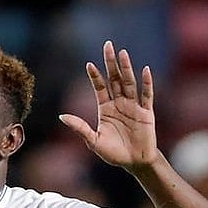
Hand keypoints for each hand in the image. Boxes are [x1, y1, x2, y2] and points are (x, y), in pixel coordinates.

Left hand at [59, 41, 159, 171]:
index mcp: (105, 109)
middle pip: (114, 79)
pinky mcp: (146, 112)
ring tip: (123, 53)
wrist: (134, 162)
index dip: (95, 76)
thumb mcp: (93, 141)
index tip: (89, 64)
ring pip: (129, 83)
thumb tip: (61, 117)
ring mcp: (133, 106)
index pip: (100, 88)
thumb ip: (80, 127)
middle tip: (108, 45)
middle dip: (111, 63)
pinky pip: (147, 95)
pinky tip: (145, 70)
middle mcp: (119, 104)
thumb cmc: (113, 153)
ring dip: (126, 68)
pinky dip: (147, 83)